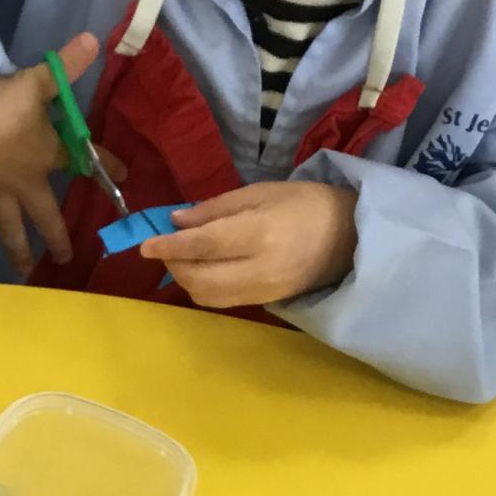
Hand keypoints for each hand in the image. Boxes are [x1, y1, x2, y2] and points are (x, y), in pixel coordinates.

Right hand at [0, 32, 106, 267]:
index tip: (124, 179)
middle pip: (44, 215)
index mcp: (45, 156)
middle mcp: (22, 180)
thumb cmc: (3, 100)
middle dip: (57, 238)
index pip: (83, 162)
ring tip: (20, 270)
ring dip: (14, 247)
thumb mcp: (39, 80)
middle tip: (66, 259)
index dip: (106, 168)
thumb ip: (68, 65)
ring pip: (6, 224)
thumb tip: (95, 38)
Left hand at [141, 181, 358, 308]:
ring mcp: (264, 291)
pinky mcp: (267, 303)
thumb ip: (214, 210)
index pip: (203, 246)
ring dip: (185, 279)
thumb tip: (176, 223)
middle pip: (199, 279)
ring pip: (207, 296)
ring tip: (182, 257)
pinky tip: (203, 268)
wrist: (350, 236)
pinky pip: (222, 301)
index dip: (169, 247)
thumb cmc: (304, 203)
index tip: (145, 244)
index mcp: (260, 234)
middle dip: (173, 265)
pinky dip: (203, 287)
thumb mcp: (259, 193)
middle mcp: (260, 269)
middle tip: (164, 247)